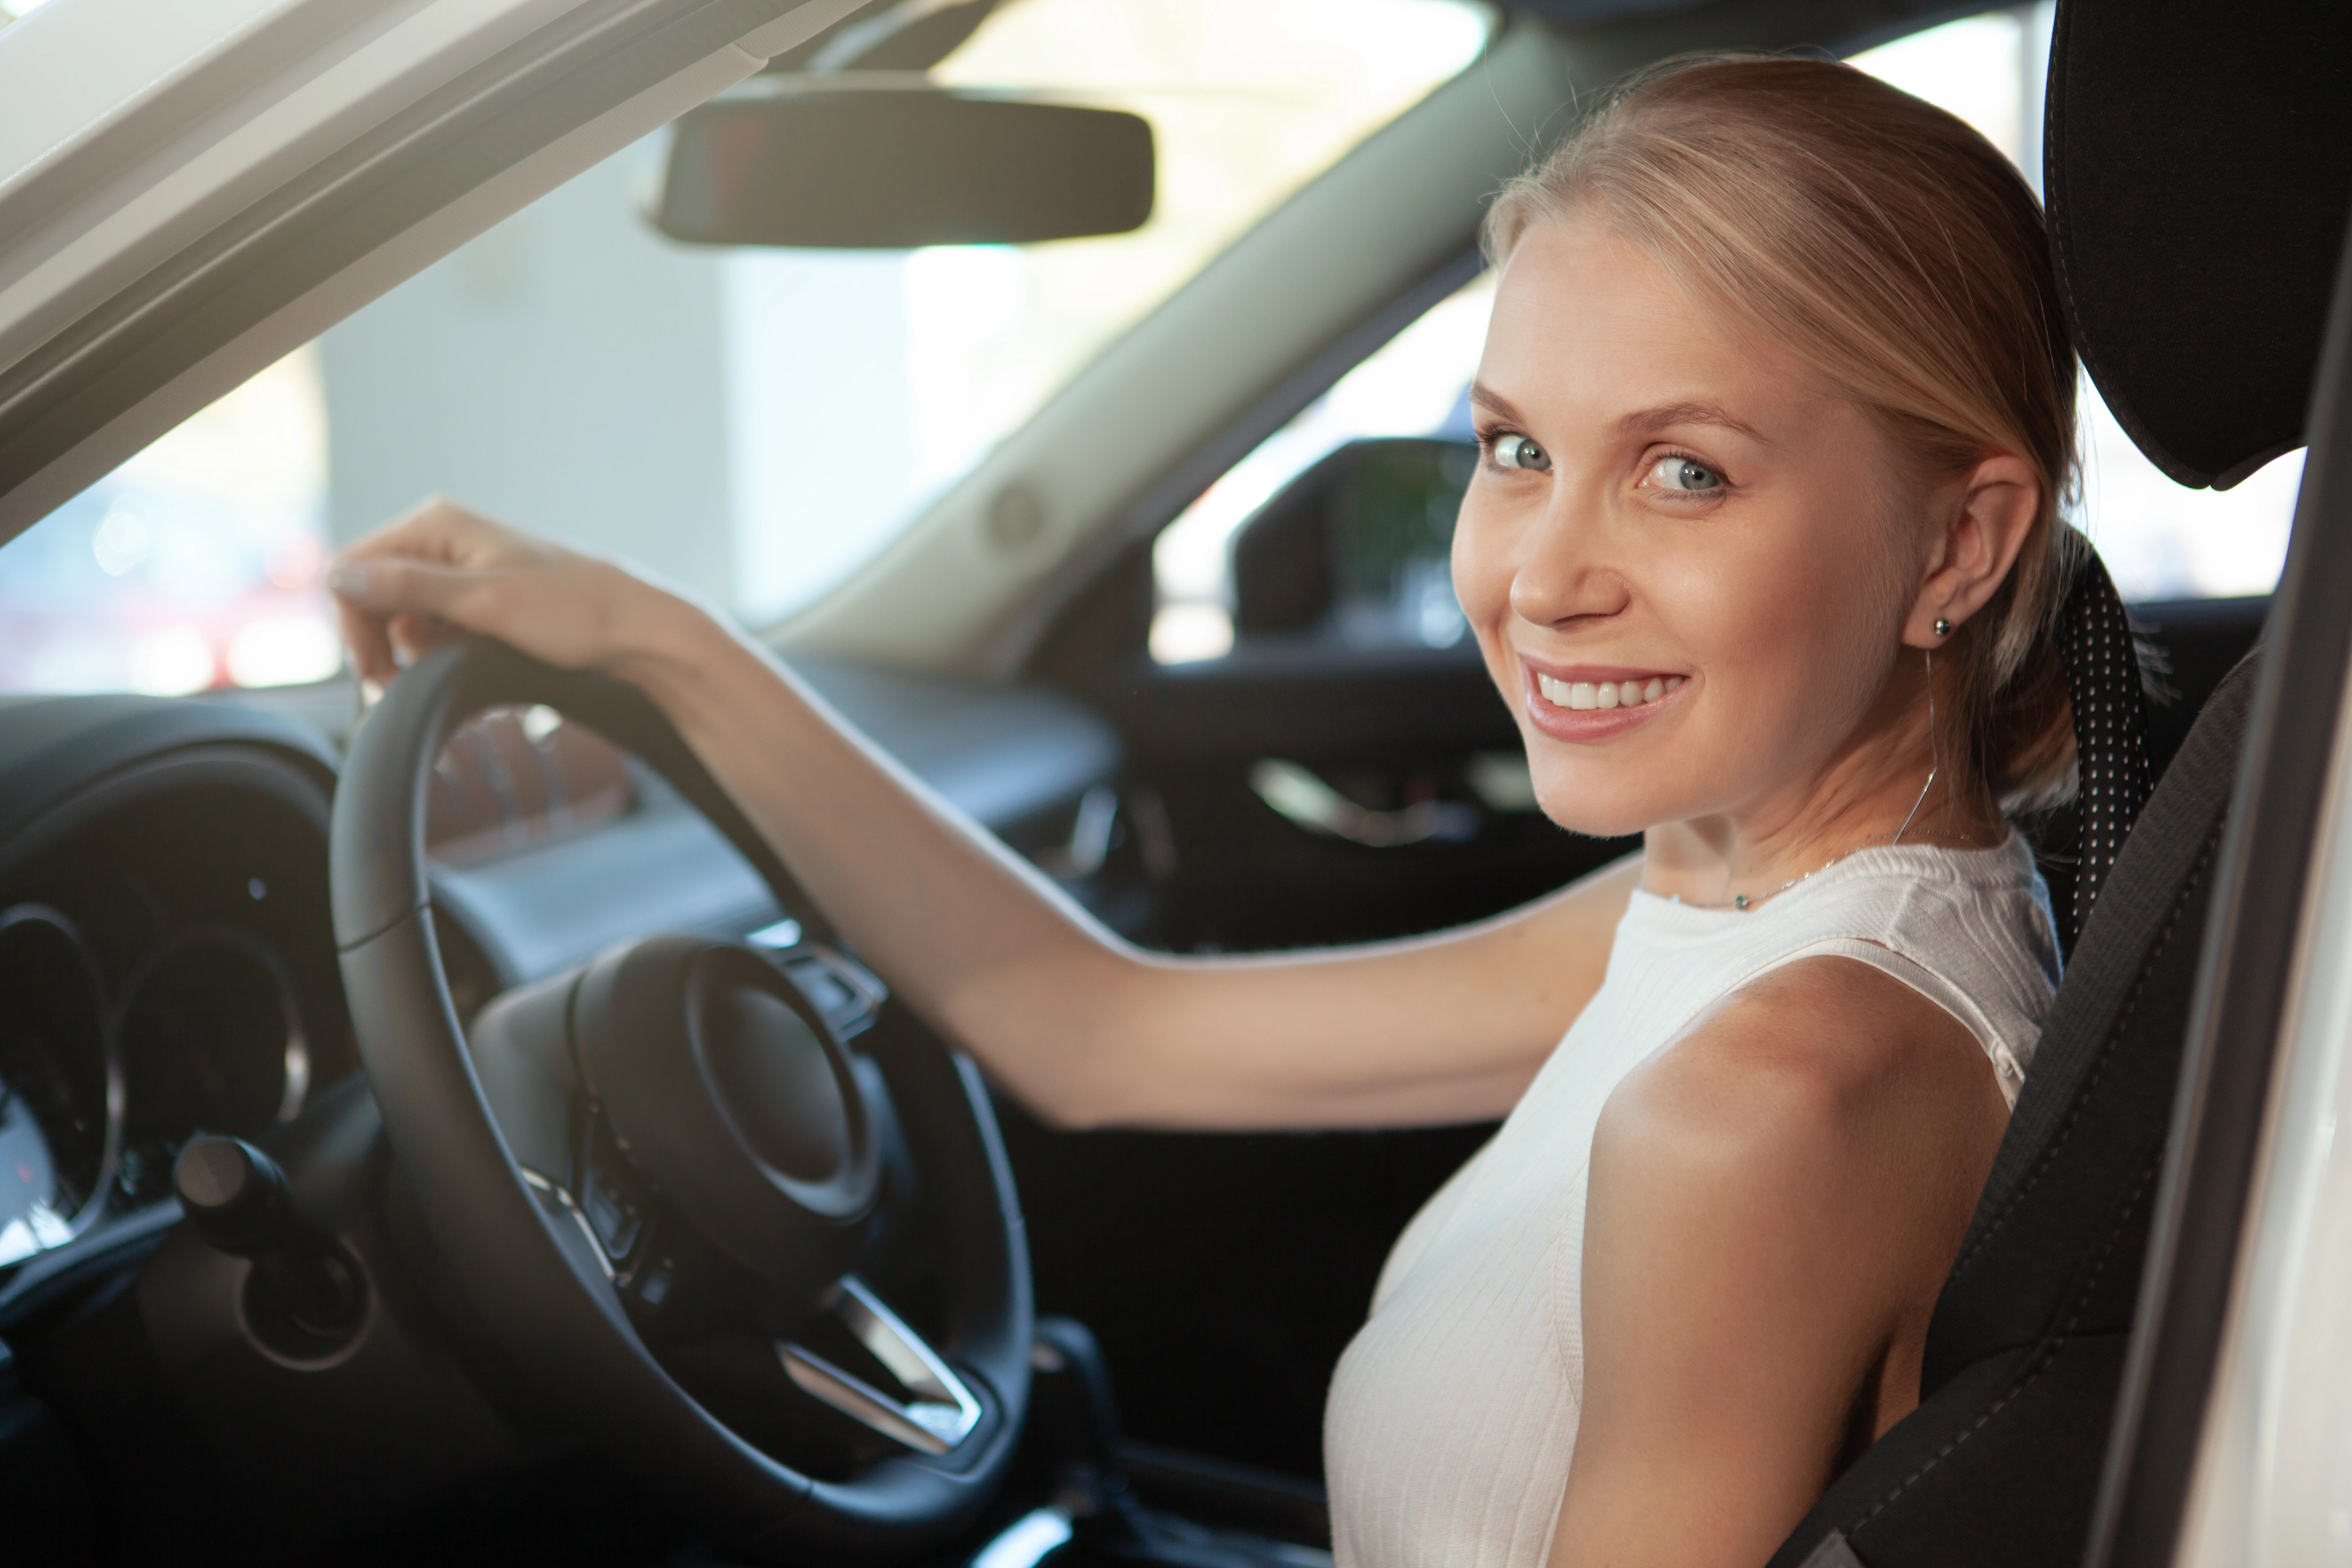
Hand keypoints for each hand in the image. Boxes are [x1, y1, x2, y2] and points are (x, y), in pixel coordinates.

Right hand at [327, 497, 711, 687]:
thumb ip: (410, 588)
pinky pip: (437, 626)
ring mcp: (464, 568)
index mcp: (438, 523)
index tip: (376, 670)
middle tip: (397, 688)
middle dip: (381, 642)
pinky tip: (469, 663)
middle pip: (373, 593)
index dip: (354, 622)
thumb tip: (339, 576)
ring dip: (414, 651)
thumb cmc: (574, 613)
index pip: (354, 568)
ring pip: (404, 616)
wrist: (639, 631)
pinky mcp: (482, 597)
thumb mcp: (486, 603)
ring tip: (452, 669)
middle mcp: (445, 538)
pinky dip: (442, 651)